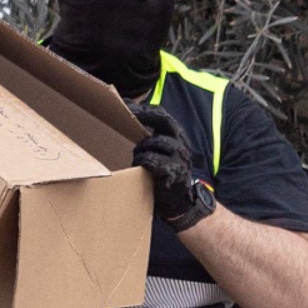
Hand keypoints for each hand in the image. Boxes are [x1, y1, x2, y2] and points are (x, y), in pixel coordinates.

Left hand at [127, 104, 213, 230]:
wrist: (180, 203)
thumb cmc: (165, 175)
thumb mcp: (161, 153)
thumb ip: (149, 137)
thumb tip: (126, 116)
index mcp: (177, 136)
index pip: (162, 114)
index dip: (144, 108)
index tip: (125, 104)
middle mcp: (181, 143)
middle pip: (164, 120)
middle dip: (143, 115)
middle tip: (126, 115)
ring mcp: (180, 157)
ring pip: (156, 141)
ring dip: (141, 147)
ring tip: (136, 156)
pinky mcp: (174, 172)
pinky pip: (154, 160)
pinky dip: (144, 161)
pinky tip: (139, 165)